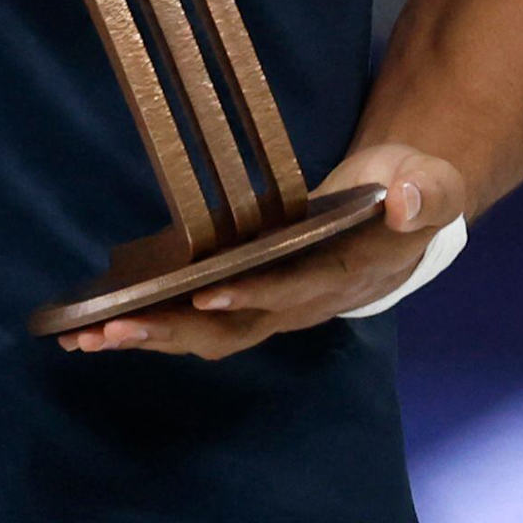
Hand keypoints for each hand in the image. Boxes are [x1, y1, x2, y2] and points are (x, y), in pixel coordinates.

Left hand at [57, 144, 465, 359]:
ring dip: (150, 337)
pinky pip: (193, 320)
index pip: (295, 291)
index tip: (210, 294)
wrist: (401, 212)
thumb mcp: (433, 184)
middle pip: (233, 330)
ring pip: (205, 334)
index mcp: (344, 277)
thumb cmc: (412, 191)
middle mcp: (300, 303)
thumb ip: (428, 193)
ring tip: (89, 337)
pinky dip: (147, 326)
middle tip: (115, 329)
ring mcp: (270, 305)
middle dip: (175, 331)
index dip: (255, 296)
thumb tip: (404, 201)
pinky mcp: (245, 296)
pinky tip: (95, 329)